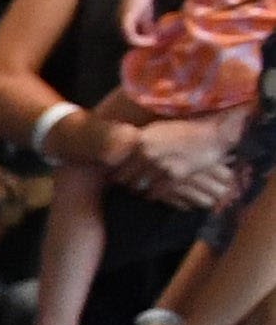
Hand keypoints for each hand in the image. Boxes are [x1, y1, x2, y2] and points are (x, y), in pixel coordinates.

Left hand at [111, 112, 244, 211]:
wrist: (212, 135)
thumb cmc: (183, 131)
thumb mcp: (156, 130)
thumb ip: (137, 141)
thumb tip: (119, 151)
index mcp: (140, 141)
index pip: (114, 163)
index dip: (113, 170)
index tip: (112, 174)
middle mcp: (147, 154)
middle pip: (124, 178)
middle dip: (124, 181)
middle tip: (128, 182)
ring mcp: (160, 166)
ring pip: (137, 187)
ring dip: (138, 188)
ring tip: (141, 186)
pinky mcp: (174, 177)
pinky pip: (154, 192)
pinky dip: (152, 193)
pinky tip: (155, 190)